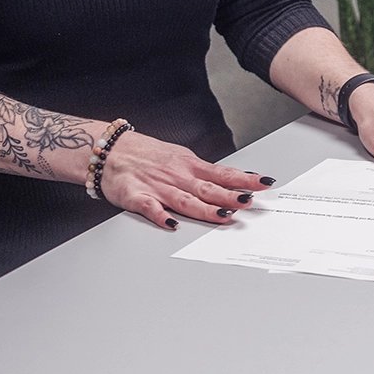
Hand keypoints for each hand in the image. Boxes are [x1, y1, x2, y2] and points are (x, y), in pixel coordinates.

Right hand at [100, 131, 272, 228]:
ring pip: (185, 200)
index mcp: (188, 165)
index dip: (244, 179)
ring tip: (224, 215)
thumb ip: (201, 172)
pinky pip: (149, 208)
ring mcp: (157, 187)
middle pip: (208, 189)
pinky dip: (160, 216)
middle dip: (230, 196)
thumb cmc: (145, 154)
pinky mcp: (136, 196)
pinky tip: (172, 224)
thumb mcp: (178, 157)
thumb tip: (230, 180)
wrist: (109, 149)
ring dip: (205, 208)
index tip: (264, 183)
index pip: (222, 173)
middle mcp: (176, 176)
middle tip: (250, 202)